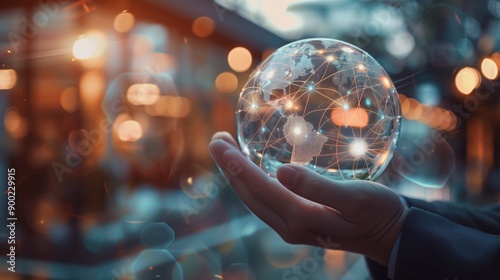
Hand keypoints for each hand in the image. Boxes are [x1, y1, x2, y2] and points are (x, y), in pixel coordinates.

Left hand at [208, 131, 407, 265]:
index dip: (235, 165)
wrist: (391, 234)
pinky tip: (254, 167)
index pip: (258, 188)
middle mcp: (290, 225)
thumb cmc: (378, 212)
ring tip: (228, 149)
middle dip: (229, 167)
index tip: (218, 142)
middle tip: (217, 138)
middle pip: (249, 195)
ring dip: (238, 174)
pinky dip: (254, 181)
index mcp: (300, 218)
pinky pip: (267, 200)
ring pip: (255, 198)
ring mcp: (293, 225)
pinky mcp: (299, 220)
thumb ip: (318, 188)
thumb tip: (280, 172)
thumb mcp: (355, 199)